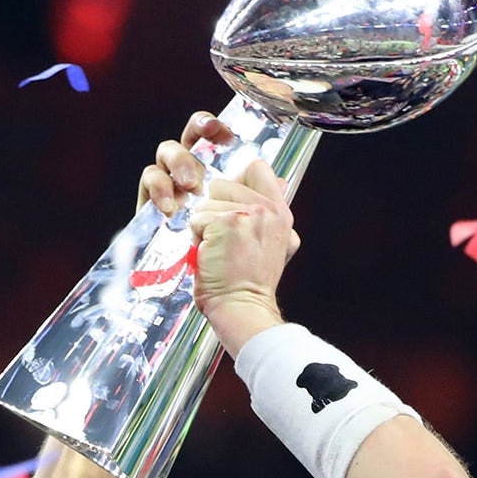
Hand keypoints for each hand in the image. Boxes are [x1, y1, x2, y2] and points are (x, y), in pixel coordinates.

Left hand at [138, 112, 298, 351]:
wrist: (243, 309)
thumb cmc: (248, 284)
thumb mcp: (275, 245)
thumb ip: (271, 213)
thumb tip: (277, 178)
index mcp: (281, 211)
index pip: (257, 167)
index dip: (236, 179)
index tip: (229, 204)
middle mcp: (269, 208)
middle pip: (223, 183)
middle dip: (213, 210)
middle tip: (224, 243)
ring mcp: (249, 213)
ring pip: (206, 202)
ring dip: (203, 227)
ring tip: (217, 252)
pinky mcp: (226, 222)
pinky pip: (196, 217)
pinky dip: (196, 238)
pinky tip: (208, 256)